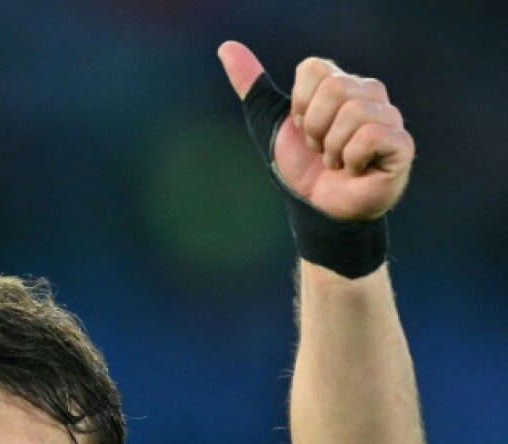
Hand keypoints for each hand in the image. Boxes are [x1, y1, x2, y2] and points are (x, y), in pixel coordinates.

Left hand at [218, 41, 412, 220]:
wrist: (317, 209)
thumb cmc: (300, 167)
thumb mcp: (269, 123)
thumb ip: (251, 86)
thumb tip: (226, 48)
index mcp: (340, 83)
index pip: (314, 69)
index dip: (299, 104)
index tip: (302, 129)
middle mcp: (369, 94)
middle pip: (336, 88)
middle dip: (314, 128)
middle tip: (319, 149)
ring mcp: (389, 117)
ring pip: (353, 113)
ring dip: (332, 148)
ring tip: (336, 162)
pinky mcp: (401, 144)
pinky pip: (370, 136)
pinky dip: (351, 159)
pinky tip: (354, 170)